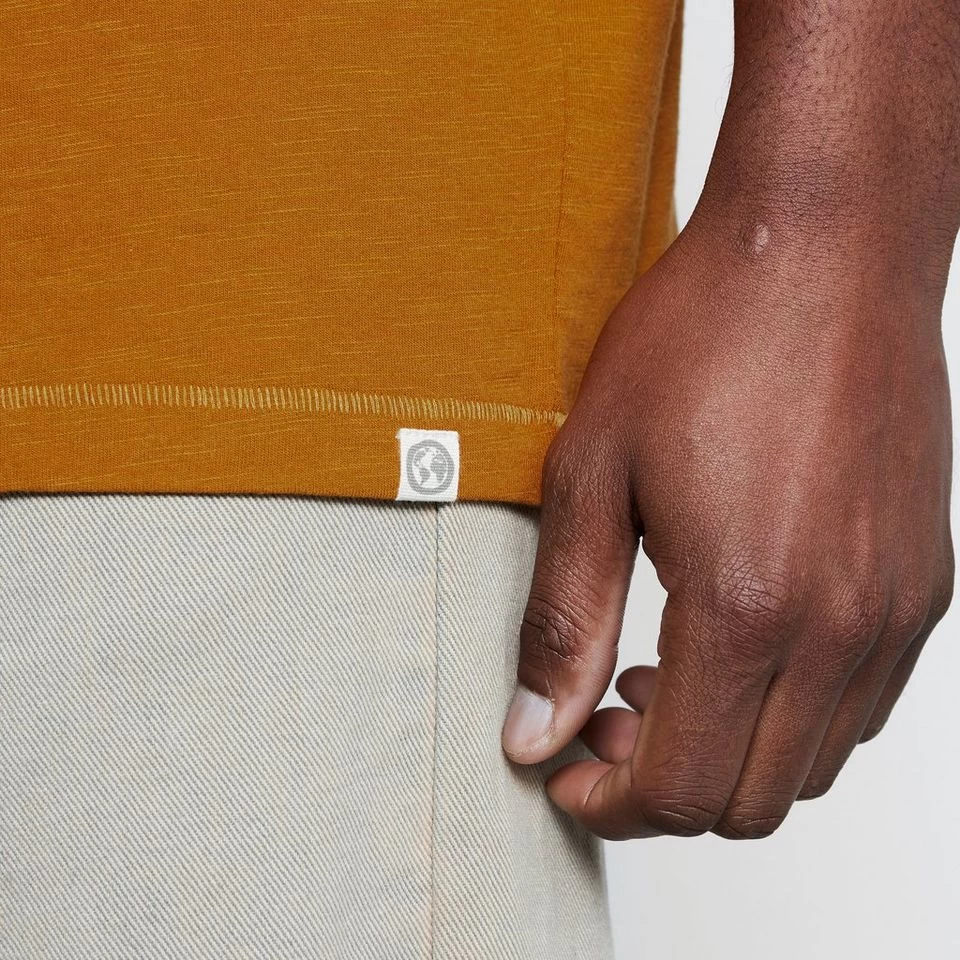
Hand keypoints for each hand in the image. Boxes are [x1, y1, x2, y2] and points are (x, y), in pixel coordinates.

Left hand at [500, 208, 953, 839]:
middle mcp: (839, 627)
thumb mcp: (591, 474)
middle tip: (599, 721)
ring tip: (658, 679)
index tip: (567, 776)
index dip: (610, 805)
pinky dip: (788, 716)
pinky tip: (735, 645)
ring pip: (810, 767)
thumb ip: (563, 622)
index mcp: (746, 607)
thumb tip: (534, 733)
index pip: (679, 788)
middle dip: (661, 789)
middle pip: (749, 800)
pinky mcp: (921, 581)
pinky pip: (859, 707)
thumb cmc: (703, 338)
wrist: (824, 247)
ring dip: (726, 754)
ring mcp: (894, 610)